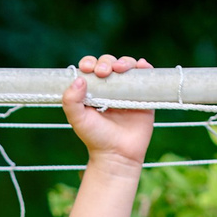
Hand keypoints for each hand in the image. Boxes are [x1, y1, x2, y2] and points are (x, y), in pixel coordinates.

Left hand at [62, 54, 154, 168]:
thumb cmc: (96, 138)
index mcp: (93, 90)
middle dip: (106, 62)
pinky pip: (146, 77)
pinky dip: (145, 67)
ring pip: (127, 66)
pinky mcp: (144, 96)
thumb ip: (71, 101)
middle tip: (103, 72)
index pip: (91, 68)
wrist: (118, 154)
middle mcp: (111, 87)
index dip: (89, 63)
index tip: (87, 68)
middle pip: (109, 63)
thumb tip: (79, 79)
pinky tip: (141, 65)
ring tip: (121, 68)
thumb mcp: (77, 120)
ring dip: (124, 62)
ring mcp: (128, 90)